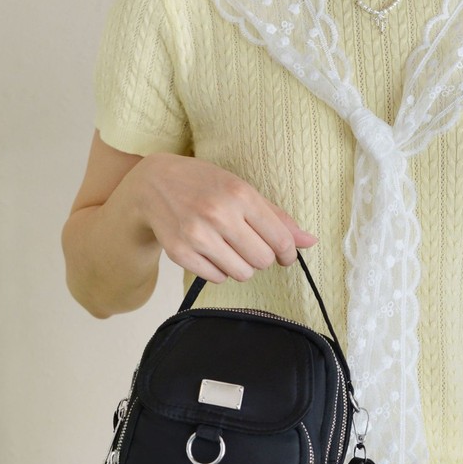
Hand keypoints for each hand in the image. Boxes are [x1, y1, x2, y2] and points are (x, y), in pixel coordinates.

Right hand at [133, 153, 318, 283]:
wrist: (153, 185)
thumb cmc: (204, 185)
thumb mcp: (241, 189)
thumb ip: (276, 217)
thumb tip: (309, 241)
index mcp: (239, 194)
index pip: (280, 239)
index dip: (287, 253)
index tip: (284, 255)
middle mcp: (218, 214)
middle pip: (262, 260)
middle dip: (260, 258)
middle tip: (248, 245)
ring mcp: (197, 235)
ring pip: (241, 273)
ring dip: (240, 266)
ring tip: (228, 248)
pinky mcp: (180, 253)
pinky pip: (217, 278)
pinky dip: (219, 270)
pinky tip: (210, 252)